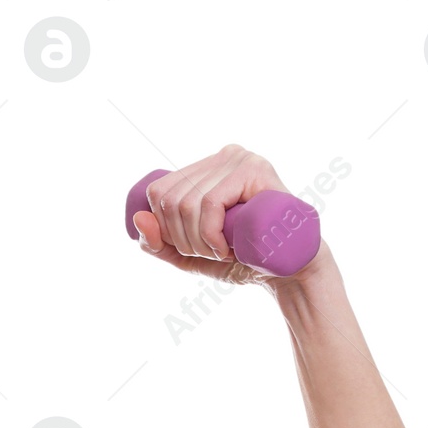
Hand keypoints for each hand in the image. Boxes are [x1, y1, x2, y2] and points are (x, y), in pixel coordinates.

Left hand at [132, 143, 321, 288]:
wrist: (289, 271)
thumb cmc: (243, 259)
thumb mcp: (191, 255)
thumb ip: (159, 243)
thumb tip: (138, 219)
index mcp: (206, 169)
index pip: (158, 191)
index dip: (163, 228)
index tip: (191, 248)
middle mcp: (222, 156)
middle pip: (170, 198)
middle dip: (181, 238)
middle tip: (209, 254)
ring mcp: (240, 159)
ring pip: (187, 203)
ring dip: (198, 241)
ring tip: (222, 252)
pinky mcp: (255, 169)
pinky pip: (210, 203)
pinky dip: (210, 235)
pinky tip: (226, 248)